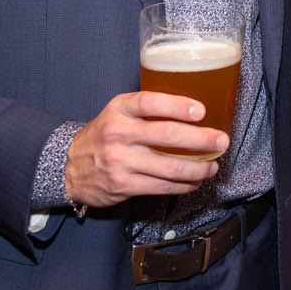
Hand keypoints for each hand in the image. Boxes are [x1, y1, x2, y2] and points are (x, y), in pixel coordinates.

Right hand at [64, 91, 225, 208]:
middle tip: (221, 141)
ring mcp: (120, 161)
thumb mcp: (117, 113)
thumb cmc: (103, 136)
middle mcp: (118, 134)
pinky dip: (183, 185)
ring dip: (198, 168)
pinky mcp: (123, 185)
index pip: (150, 103)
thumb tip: (192, 111)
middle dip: (201, 140)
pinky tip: (194, 181)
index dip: (178, 106)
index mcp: (119, 110)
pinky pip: (162, 186)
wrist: (69, 166)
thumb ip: (147, 110)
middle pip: (167, 136)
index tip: (201, 111)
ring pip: (169, 166)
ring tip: (212, 167)